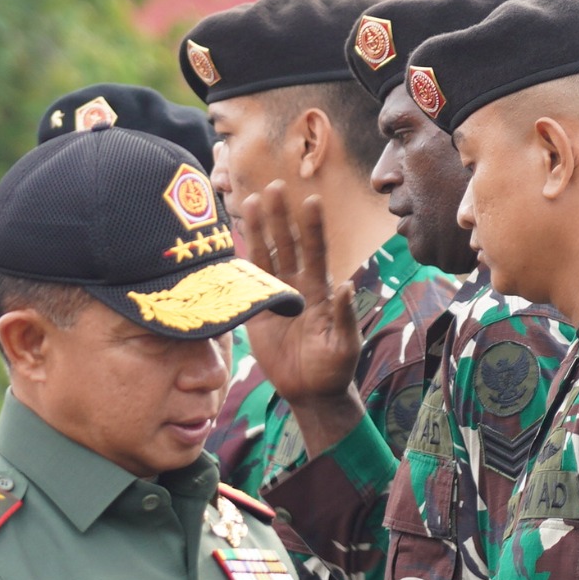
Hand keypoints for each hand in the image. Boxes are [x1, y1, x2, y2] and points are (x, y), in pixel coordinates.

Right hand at [234, 183, 361, 420]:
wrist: (311, 391)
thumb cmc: (334, 368)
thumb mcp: (345, 344)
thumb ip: (344, 316)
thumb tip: (345, 287)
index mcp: (320, 290)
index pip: (316, 251)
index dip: (313, 227)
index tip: (310, 200)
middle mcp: (297, 285)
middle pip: (287, 244)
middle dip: (281, 217)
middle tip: (274, 187)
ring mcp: (275, 296)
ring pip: (265, 256)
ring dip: (259, 229)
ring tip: (251, 199)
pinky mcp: (256, 311)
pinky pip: (247, 281)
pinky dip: (240, 260)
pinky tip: (233, 237)